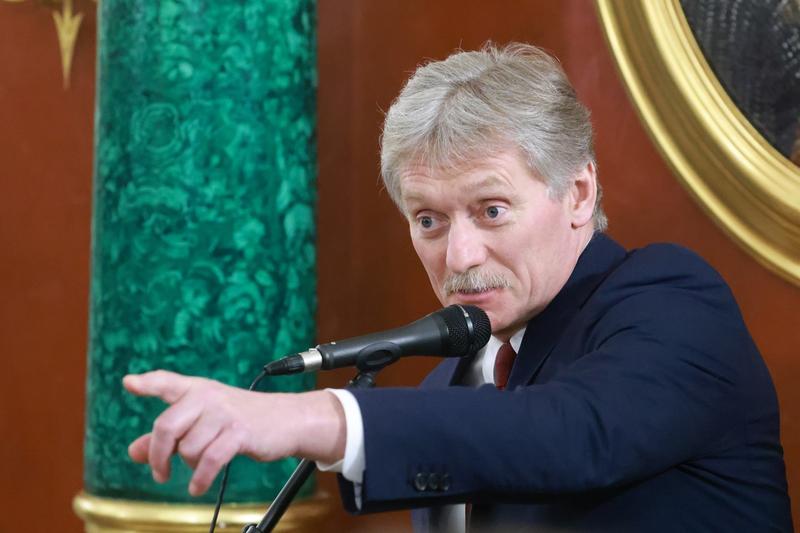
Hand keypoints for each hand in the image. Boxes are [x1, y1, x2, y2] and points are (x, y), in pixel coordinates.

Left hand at [123, 370, 345, 495]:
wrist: (286, 420)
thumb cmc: (241, 420)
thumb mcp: (204, 422)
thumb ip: (168, 436)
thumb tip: (134, 451)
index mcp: (198, 389)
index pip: (167, 382)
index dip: (147, 383)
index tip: (129, 383)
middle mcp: (208, 397)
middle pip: (166, 426)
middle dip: (158, 455)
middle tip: (160, 472)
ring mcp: (224, 413)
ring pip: (187, 448)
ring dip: (189, 466)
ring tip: (199, 468)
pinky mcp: (238, 432)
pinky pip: (209, 461)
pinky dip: (199, 479)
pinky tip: (197, 486)